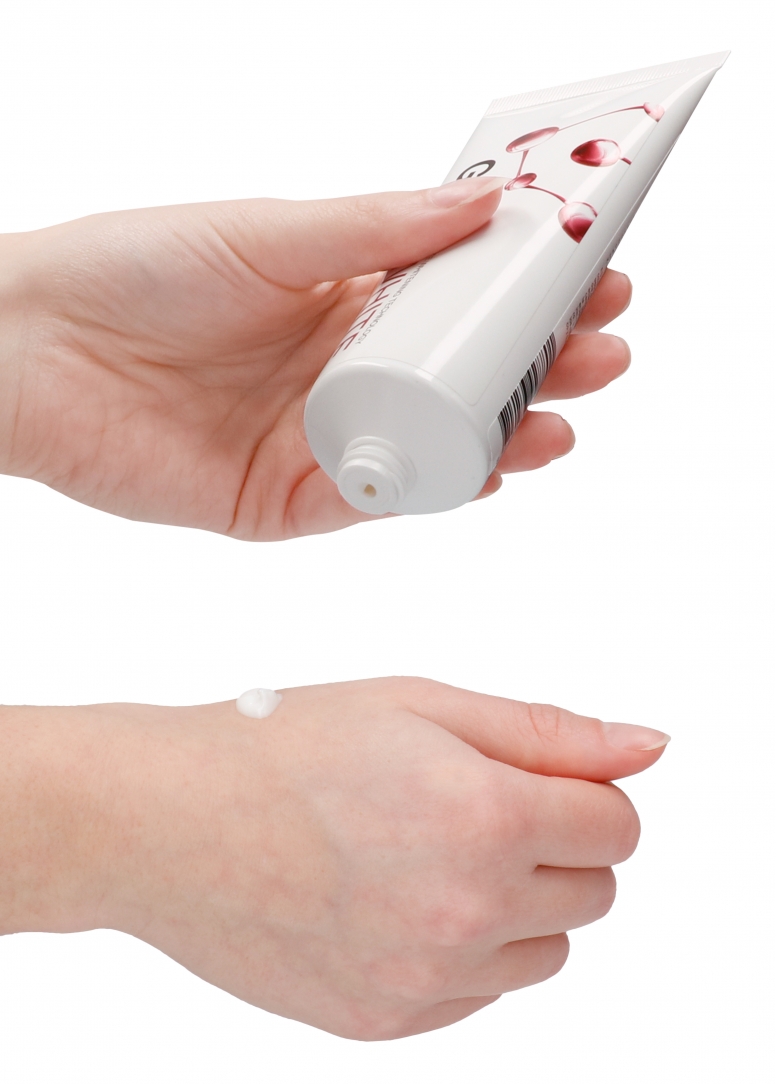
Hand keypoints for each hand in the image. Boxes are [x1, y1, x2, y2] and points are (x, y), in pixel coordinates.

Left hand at [0, 181, 630, 538]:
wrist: (31, 357)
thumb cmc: (130, 270)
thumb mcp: (264, 235)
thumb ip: (370, 230)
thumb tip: (477, 205)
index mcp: (335, 297)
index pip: (454, 302)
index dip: (523, 293)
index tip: (590, 275)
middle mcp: (336, 370)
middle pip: (458, 377)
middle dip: (536, 364)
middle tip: (600, 348)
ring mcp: (316, 437)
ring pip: (430, 444)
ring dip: (504, 433)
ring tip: (563, 415)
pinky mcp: (285, 501)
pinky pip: (375, 501)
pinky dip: (433, 490)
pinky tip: (489, 470)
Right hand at [0, 678, 667, 1038]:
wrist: (167, 821)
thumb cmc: (281, 746)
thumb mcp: (422, 705)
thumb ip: (549, 732)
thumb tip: (647, 747)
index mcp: (485, 821)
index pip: (617, 825)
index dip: (583, 791)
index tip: (538, 778)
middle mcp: (466, 915)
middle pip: (593, 892)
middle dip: (557, 844)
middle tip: (474, 805)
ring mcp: (425, 980)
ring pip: (545, 951)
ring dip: (519, 903)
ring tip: (432, 852)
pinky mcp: (386, 1023)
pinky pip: (479, 994)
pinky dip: (465, 950)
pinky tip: (399, 899)